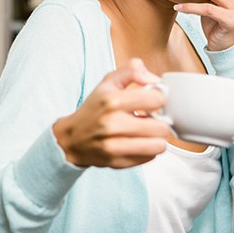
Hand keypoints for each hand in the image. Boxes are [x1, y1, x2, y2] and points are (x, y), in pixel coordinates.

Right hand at [53, 58, 170, 168]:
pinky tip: (138, 142)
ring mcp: (114, 146)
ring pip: (159, 145)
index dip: (159, 98)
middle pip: (161, 126)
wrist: (71, 138)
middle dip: (159, 121)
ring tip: (147, 132)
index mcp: (112, 100)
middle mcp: (113, 124)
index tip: (153, 101)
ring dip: (157, 138)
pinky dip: (148, 150)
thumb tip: (155, 80)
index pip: (157, 99)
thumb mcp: (108, 81)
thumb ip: (132, 70)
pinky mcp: (117, 162)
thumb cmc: (94, 109)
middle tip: (150, 119)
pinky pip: (150, 158)